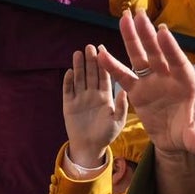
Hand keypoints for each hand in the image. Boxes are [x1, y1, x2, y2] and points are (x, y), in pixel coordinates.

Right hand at [64, 46, 126, 167]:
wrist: (90, 146)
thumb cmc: (107, 134)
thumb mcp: (117, 121)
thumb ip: (121, 106)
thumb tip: (126, 90)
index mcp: (106, 96)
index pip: (105, 76)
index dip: (104, 63)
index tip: (103, 49)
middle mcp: (93, 94)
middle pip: (91, 74)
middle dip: (91, 61)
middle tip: (89, 46)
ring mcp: (80, 98)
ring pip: (79, 79)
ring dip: (79, 67)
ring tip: (78, 53)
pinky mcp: (69, 105)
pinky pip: (68, 91)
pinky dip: (68, 82)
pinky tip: (69, 72)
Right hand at [95, 10, 194, 159]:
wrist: (177, 140)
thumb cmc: (192, 134)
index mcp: (187, 84)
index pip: (179, 63)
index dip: (171, 48)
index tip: (163, 31)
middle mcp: (169, 79)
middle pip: (158, 53)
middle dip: (149, 35)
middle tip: (139, 15)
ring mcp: (153, 83)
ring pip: (141, 57)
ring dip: (132, 39)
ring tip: (123, 18)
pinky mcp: (138, 91)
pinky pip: (124, 76)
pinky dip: (113, 66)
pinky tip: (100, 54)